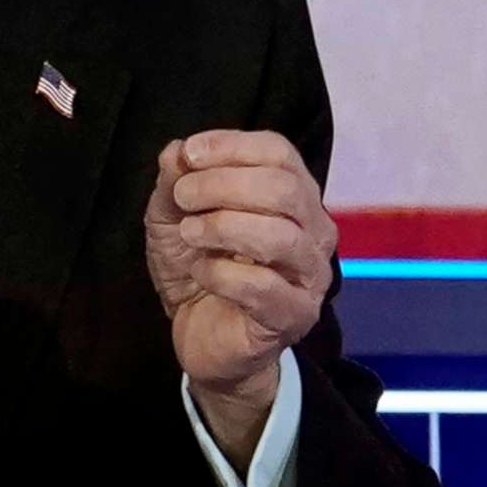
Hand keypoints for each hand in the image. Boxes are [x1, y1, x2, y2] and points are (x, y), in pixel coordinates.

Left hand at [144, 129, 336, 463]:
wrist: (204, 340)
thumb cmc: (200, 270)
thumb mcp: (173, 220)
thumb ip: (174, 185)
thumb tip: (174, 151)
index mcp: (292, 196)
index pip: (279, 152)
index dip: (232, 146)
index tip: (189, 155)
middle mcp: (313, 230)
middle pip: (284, 189)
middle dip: (224, 185)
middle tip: (183, 198)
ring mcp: (310, 276)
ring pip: (281, 236)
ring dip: (224, 227)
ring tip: (190, 234)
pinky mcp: (294, 316)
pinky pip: (265, 287)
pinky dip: (223, 274)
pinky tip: (202, 273)